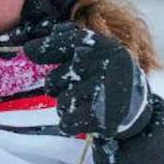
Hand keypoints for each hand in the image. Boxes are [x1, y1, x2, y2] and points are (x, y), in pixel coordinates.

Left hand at [23, 26, 150, 138]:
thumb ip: (66, 44)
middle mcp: (109, 67)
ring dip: (68, 106)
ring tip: (87, 102)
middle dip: (58, 86)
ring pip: (62, 102)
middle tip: (77, 87)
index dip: (47, 45)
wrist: (135, 112)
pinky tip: (84, 118)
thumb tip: (29, 47)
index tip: (29, 50)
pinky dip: (70, 123)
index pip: (72, 40)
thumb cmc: (106, 78)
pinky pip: (67, 122)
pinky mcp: (104, 119)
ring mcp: (107, 93)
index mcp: (108, 48)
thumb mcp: (95, 54)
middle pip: (55, 79)